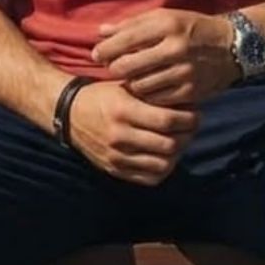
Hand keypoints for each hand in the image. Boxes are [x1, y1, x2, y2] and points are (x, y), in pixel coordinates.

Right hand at [66, 80, 200, 186]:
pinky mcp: (114, 169)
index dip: (189, 119)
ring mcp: (116, 156)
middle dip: (187, 136)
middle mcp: (120, 135)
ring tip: (179, 141)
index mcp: (124, 110)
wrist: (69, 114)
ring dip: (177, 154)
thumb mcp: (125, 87)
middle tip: (192, 128)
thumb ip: (153, 95)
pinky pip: (149, 178)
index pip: (167, 120)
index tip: (196, 114)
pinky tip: (164, 156)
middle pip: (169, 144)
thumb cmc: (102, 96)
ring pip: (162, 164)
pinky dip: (163, 169)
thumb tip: (188, 103)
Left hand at [90, 7, 238, 106]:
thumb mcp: (165, 17)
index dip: (104, 50)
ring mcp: (184, 72)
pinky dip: (148, 95)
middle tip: (114, 67)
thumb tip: (100, 32)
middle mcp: (175, 48)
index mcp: (166, 25)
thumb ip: (132, 24)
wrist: (231, 46)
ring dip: (131, 82)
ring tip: (132, 77)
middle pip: (127, 66)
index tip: (98, 54)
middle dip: (114, 68)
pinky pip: (156, 99)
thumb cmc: (191, 28)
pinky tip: (148, 87)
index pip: (124, 40)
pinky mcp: (190, 92)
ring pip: (139, 85)